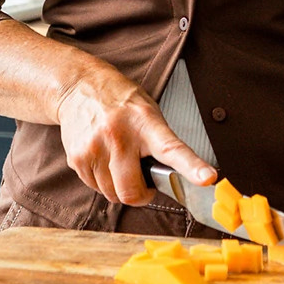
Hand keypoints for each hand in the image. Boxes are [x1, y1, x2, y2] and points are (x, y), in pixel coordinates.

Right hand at [56, 67, 215, 205]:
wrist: (79, 88)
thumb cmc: (121, 103)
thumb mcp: (149, 112)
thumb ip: (160, 144)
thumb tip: (174, 180)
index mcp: (145, 123)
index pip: (172, 149)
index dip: (191, 167)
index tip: (207, 179)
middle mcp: (118, 136)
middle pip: (132, 192)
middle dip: (140, 195)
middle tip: (143, 183)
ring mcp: (94, 148)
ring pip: (112, 194)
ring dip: (119, 188)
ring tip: (119, 163)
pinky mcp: (76, 158)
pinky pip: (95, 188)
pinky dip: (103, 182)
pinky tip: (103, 160)